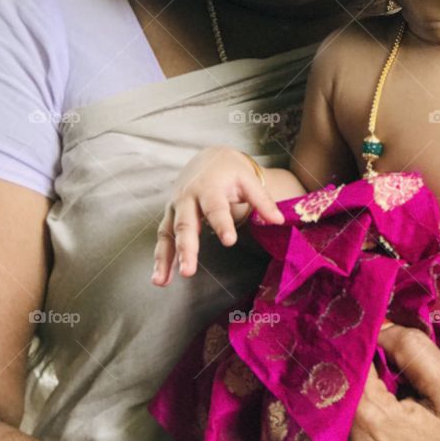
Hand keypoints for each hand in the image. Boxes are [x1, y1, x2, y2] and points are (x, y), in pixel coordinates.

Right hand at [152, 147, 287, 285]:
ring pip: (167, 234)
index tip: (229, 241)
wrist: (208, 158)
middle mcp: (187, 197)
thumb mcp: (249, 180)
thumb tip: (279, 221)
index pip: (215, 207)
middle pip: (185, 224)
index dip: (222, 224)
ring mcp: (175, 208)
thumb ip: (262, 200)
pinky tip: (160, 279)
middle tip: (188, 271)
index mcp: (209, 187)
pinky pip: (163, 238)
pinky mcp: (170, 217)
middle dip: (186, 248)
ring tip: (161, 282)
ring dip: (164, 259)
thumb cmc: (230, 172)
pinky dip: (160, 259)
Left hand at [325, 324, 439, 440]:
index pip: (340, 357)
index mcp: (367, 415)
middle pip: (323, 386)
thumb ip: (416, 351)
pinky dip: (330, 430)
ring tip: (352, 385)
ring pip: (319, 416)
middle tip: (352, 353)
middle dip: (337, 365)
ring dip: (330, 397)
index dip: (351, 337)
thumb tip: (384, 325)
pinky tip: (354, 428)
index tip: (360, 329)